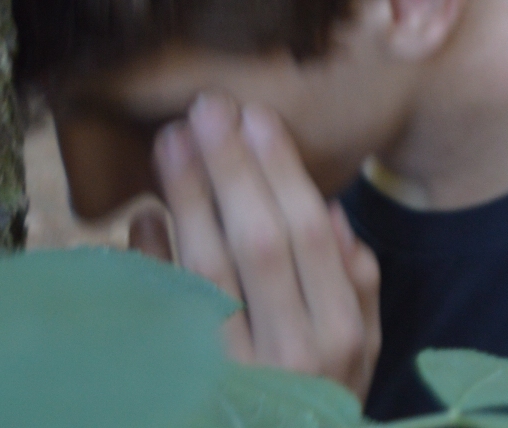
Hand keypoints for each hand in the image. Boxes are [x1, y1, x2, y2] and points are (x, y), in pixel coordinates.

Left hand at [127, 94, 380, 400]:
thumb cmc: (322, 402)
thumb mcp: (363, 351)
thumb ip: (357, 284)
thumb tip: (331, 214)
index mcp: (340, 332)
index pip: (307, 233)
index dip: (279, 171)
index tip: (256, 117)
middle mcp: (290, 352)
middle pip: (256, 242)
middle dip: (230, 169)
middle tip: (206, 110)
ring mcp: (234, 373)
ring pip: (206, 273)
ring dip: (187, 200)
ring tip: (171, 144)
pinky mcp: (184, 387)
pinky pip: (163, 316)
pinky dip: (151, 261)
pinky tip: (144, 217)